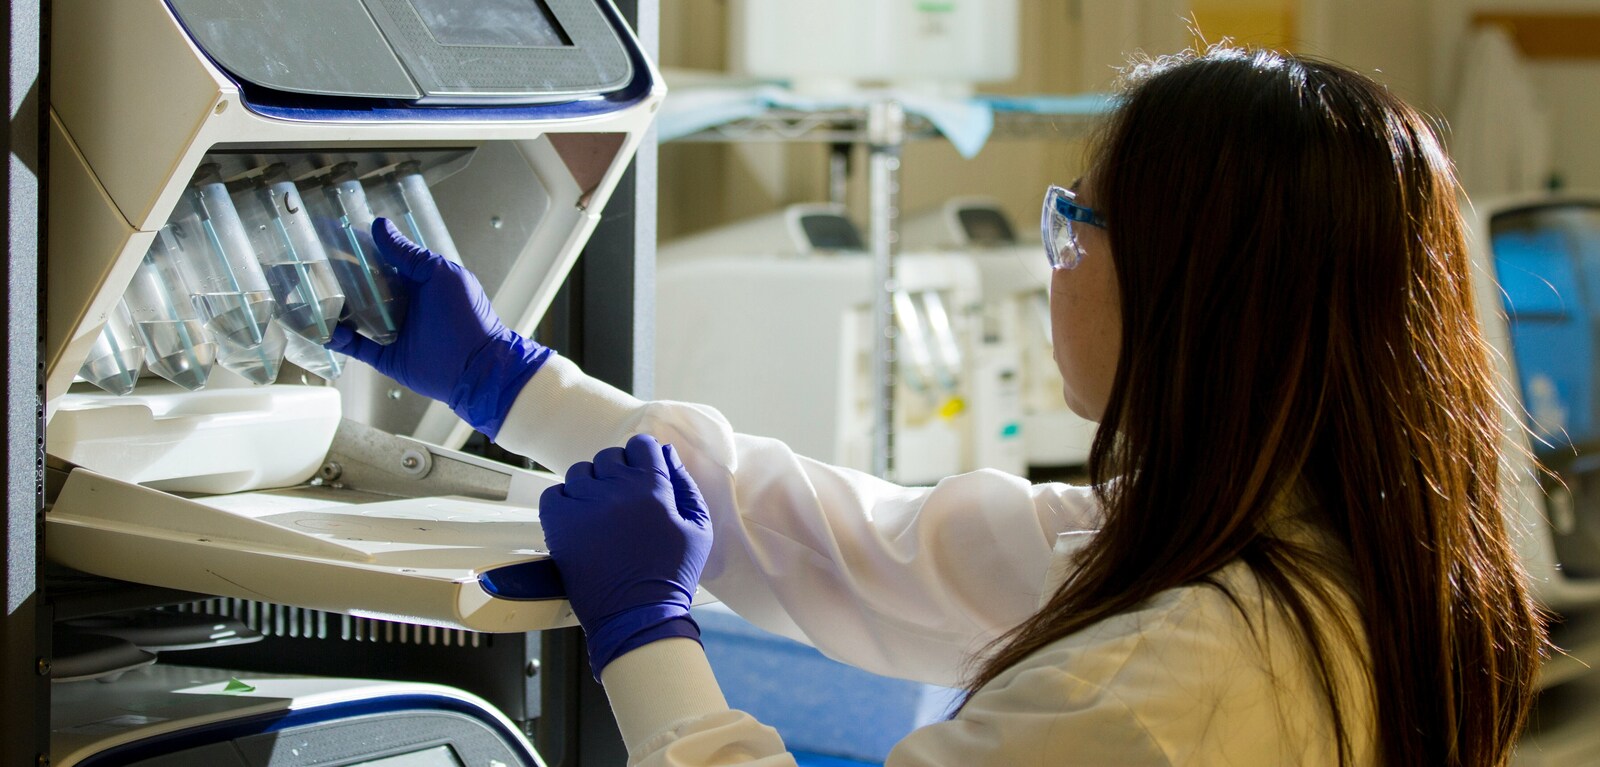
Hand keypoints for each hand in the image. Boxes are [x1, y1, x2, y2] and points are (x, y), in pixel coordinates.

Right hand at [327, 218, 550, 437]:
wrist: (476, 367)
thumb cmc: (466, 315)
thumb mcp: (439, 274)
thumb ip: (409, 254)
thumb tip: (380, 226)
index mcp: (419, 283)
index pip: (384, 263)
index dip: (362, 252)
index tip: (335, 238)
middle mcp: (405, 305)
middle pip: (367, 289)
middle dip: (342, 280)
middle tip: (313, 267)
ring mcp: (395, 332)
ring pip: (358, 317)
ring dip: (337, 309)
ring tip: (311, 297)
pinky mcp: (388, 357)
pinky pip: (358, 347)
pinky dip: (341, 339)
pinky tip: (326, 329)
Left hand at [539, 434, 712, 677]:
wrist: (637, 616)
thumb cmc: (671, 575)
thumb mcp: (698, 528)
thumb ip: (685, 485)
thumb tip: (667, 455)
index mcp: (652, 487)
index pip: (640, 444)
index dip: (642, 457)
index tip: (641, 473)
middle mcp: (616, 490)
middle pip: (610, 457)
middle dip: (617, 473)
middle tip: (622, 502)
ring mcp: (583, 505)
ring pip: (580, 472)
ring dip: (590, 487)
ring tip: (600, 514)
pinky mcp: (559, 524)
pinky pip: (553, 493)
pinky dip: (564, 502)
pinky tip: (578, 521)